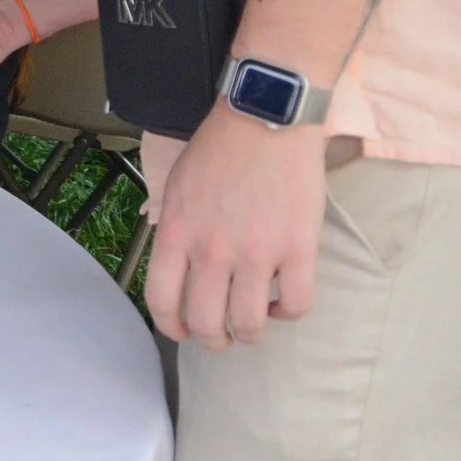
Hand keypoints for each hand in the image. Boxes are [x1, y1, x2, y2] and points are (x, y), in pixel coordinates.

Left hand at [144, 103, 329, 347]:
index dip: (172, 327)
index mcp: (176, 234)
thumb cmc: (217, 149)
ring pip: (250, 324)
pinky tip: (284, 302)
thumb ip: (175, 232)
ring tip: (253, 325)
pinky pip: (296, 305)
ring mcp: (257, 253)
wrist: (264, 120)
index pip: (162, 301)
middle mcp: (212, 251)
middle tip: (223, 338)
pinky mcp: (299, 250)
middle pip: (207, 323)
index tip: (183, 332)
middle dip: (214, 340)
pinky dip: (289, 314)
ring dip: (251, 333)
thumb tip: (178, 271)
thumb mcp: (176, 189)